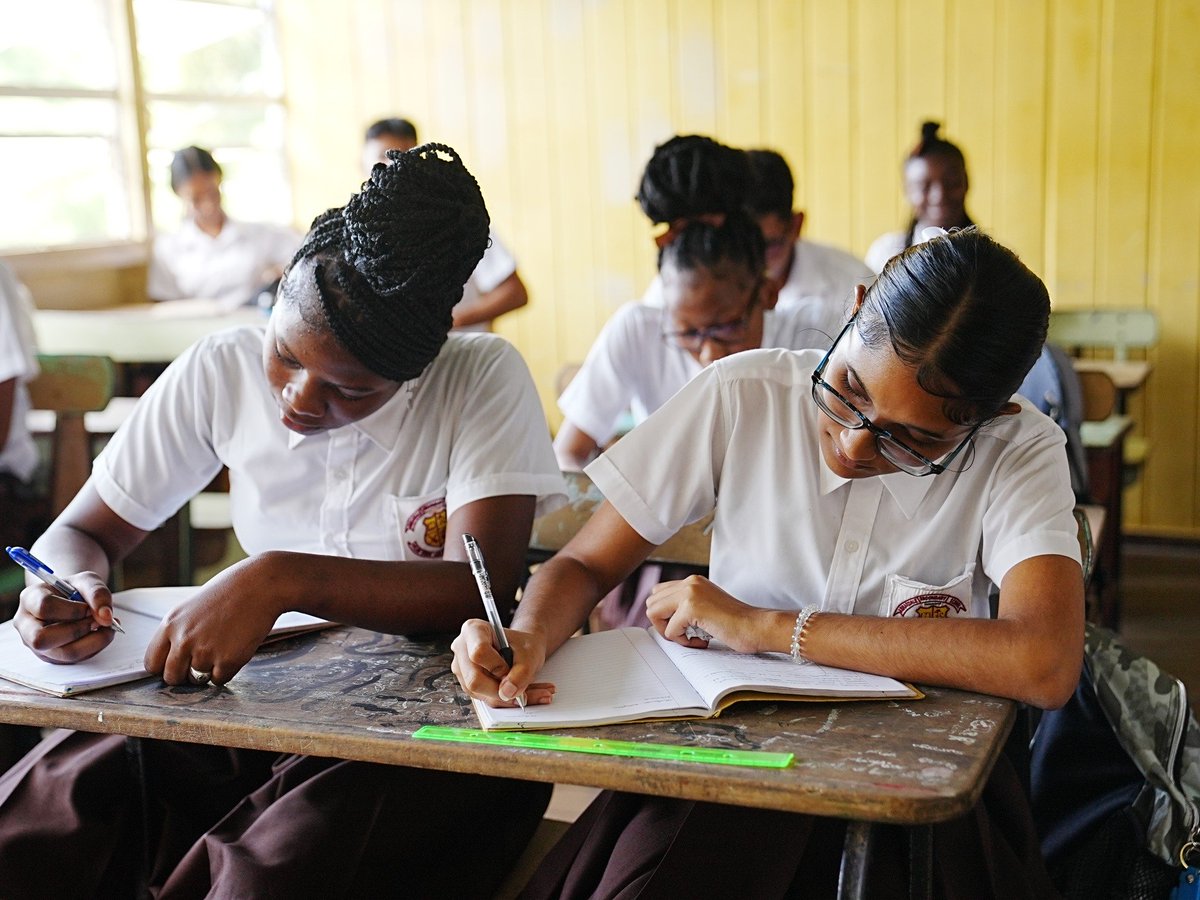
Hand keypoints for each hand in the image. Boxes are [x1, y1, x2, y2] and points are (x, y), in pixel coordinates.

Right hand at [13, 571, 116, 663]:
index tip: (89, 608)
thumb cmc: (75, 589)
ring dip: (92, 641)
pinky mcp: (52, 656)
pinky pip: (75, 659)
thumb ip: (97, 593)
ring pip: (63, 653)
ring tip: (106, 627)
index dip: (73, 610)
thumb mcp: (87, 581)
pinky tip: (101, 634)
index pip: (45, 607)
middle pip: (42, 638)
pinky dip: (95, 647)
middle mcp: (27, 624)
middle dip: (77, 630)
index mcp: (30, 599)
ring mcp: (37, 644)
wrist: (72, 599)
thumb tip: (106, 617)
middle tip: (96, 621)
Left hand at [144, 557, 281, 685]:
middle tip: (201, 662)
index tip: (176, 666)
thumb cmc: (231, 591)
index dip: (165, 667)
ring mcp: (205, 652)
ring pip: (197, 681)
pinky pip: (219, 680)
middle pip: (172, 677)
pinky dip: (227, 671)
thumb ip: (178, 632)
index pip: (152, 663)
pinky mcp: (227, 661)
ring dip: (209, 671)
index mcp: (171, 624)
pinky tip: (235, 649)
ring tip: (223, 647)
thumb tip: (174, 658)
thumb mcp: (192, 608)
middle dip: (185, 675)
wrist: (261, 585)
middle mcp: (183, 640)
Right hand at [450, 618, 555, 707]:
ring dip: (504, 697)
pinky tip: (517, 693)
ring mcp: (462, 668)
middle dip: (500, 688)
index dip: (497, 666)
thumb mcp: (530, 655)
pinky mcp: (466, 684)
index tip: (510, 668)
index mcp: (473, 630)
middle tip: (519, 685)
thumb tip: (506, 693)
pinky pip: (483, 699)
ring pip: (478, 693)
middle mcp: (462, 648)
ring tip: (526, 690)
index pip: (478, 653)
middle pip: (474, 679)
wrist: (522, 650)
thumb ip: (521, 673)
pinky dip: (503, 700)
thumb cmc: (523, 646)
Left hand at [646, 575, 774, 653]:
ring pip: (654, 613)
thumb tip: (663, 618)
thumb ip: (688, 606)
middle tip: (685, 634)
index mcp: (693, 581)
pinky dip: (683, 641)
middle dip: (662, 623)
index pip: (659, 593)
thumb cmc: (737, 623)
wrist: (757, 626)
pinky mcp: (692, 608)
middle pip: (651, 602)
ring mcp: (690, 593)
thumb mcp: (708, 607)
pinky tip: (702, 641)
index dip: (664, 615)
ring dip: (669, 631)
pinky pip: (670, 630)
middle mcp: (690, 582)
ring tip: (691, 637)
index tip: (682, 627)